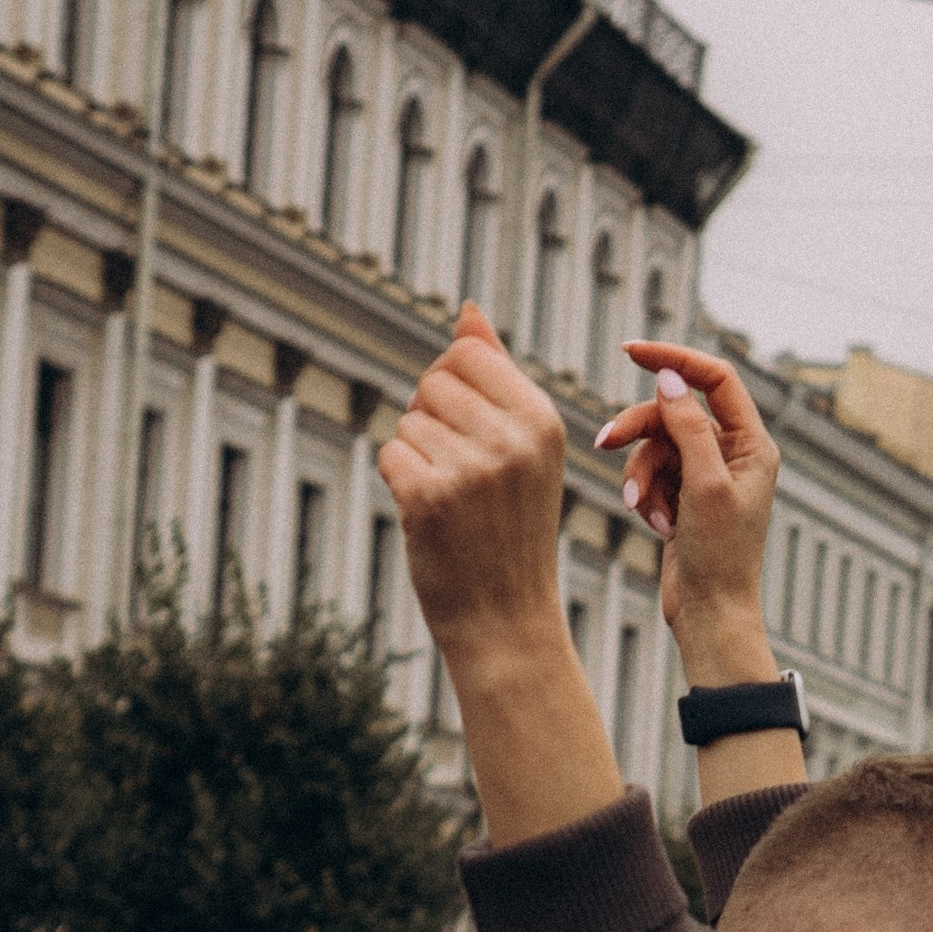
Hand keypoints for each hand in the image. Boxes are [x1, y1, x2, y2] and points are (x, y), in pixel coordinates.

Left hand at [378, 304, 571, 686]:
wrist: (508, 620)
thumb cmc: (511, 531)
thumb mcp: (524, 449)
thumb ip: (496, 376)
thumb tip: (467, 311)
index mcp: (542, 420)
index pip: (467, 354)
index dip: (452, 385)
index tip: (470, 431)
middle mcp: (512, 439)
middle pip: (433, 382)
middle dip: (431, 419)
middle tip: (460, 472)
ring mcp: (470, 469)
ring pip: (409, 420)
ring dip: (416, 455)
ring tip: (452, 500)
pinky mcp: (428, 496)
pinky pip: (390, 453)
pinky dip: (399, 482)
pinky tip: (429, 515)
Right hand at [594, 340, 779, 677]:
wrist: (709, 614)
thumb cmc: (719, 557)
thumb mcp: (704, 485)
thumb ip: (688, 427)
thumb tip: (671, 379)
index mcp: (753, 445)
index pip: (715, 380)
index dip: (675, 360)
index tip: (632, 350)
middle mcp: (734, 454)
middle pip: (674, 413)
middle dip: (639, 431)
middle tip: (605, 442)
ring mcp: (707, 475)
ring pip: (656, 447)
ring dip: (640, 476)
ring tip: (640, 509)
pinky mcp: (685, 496)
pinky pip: (651, 476)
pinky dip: (646, 497)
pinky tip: (656, 526)